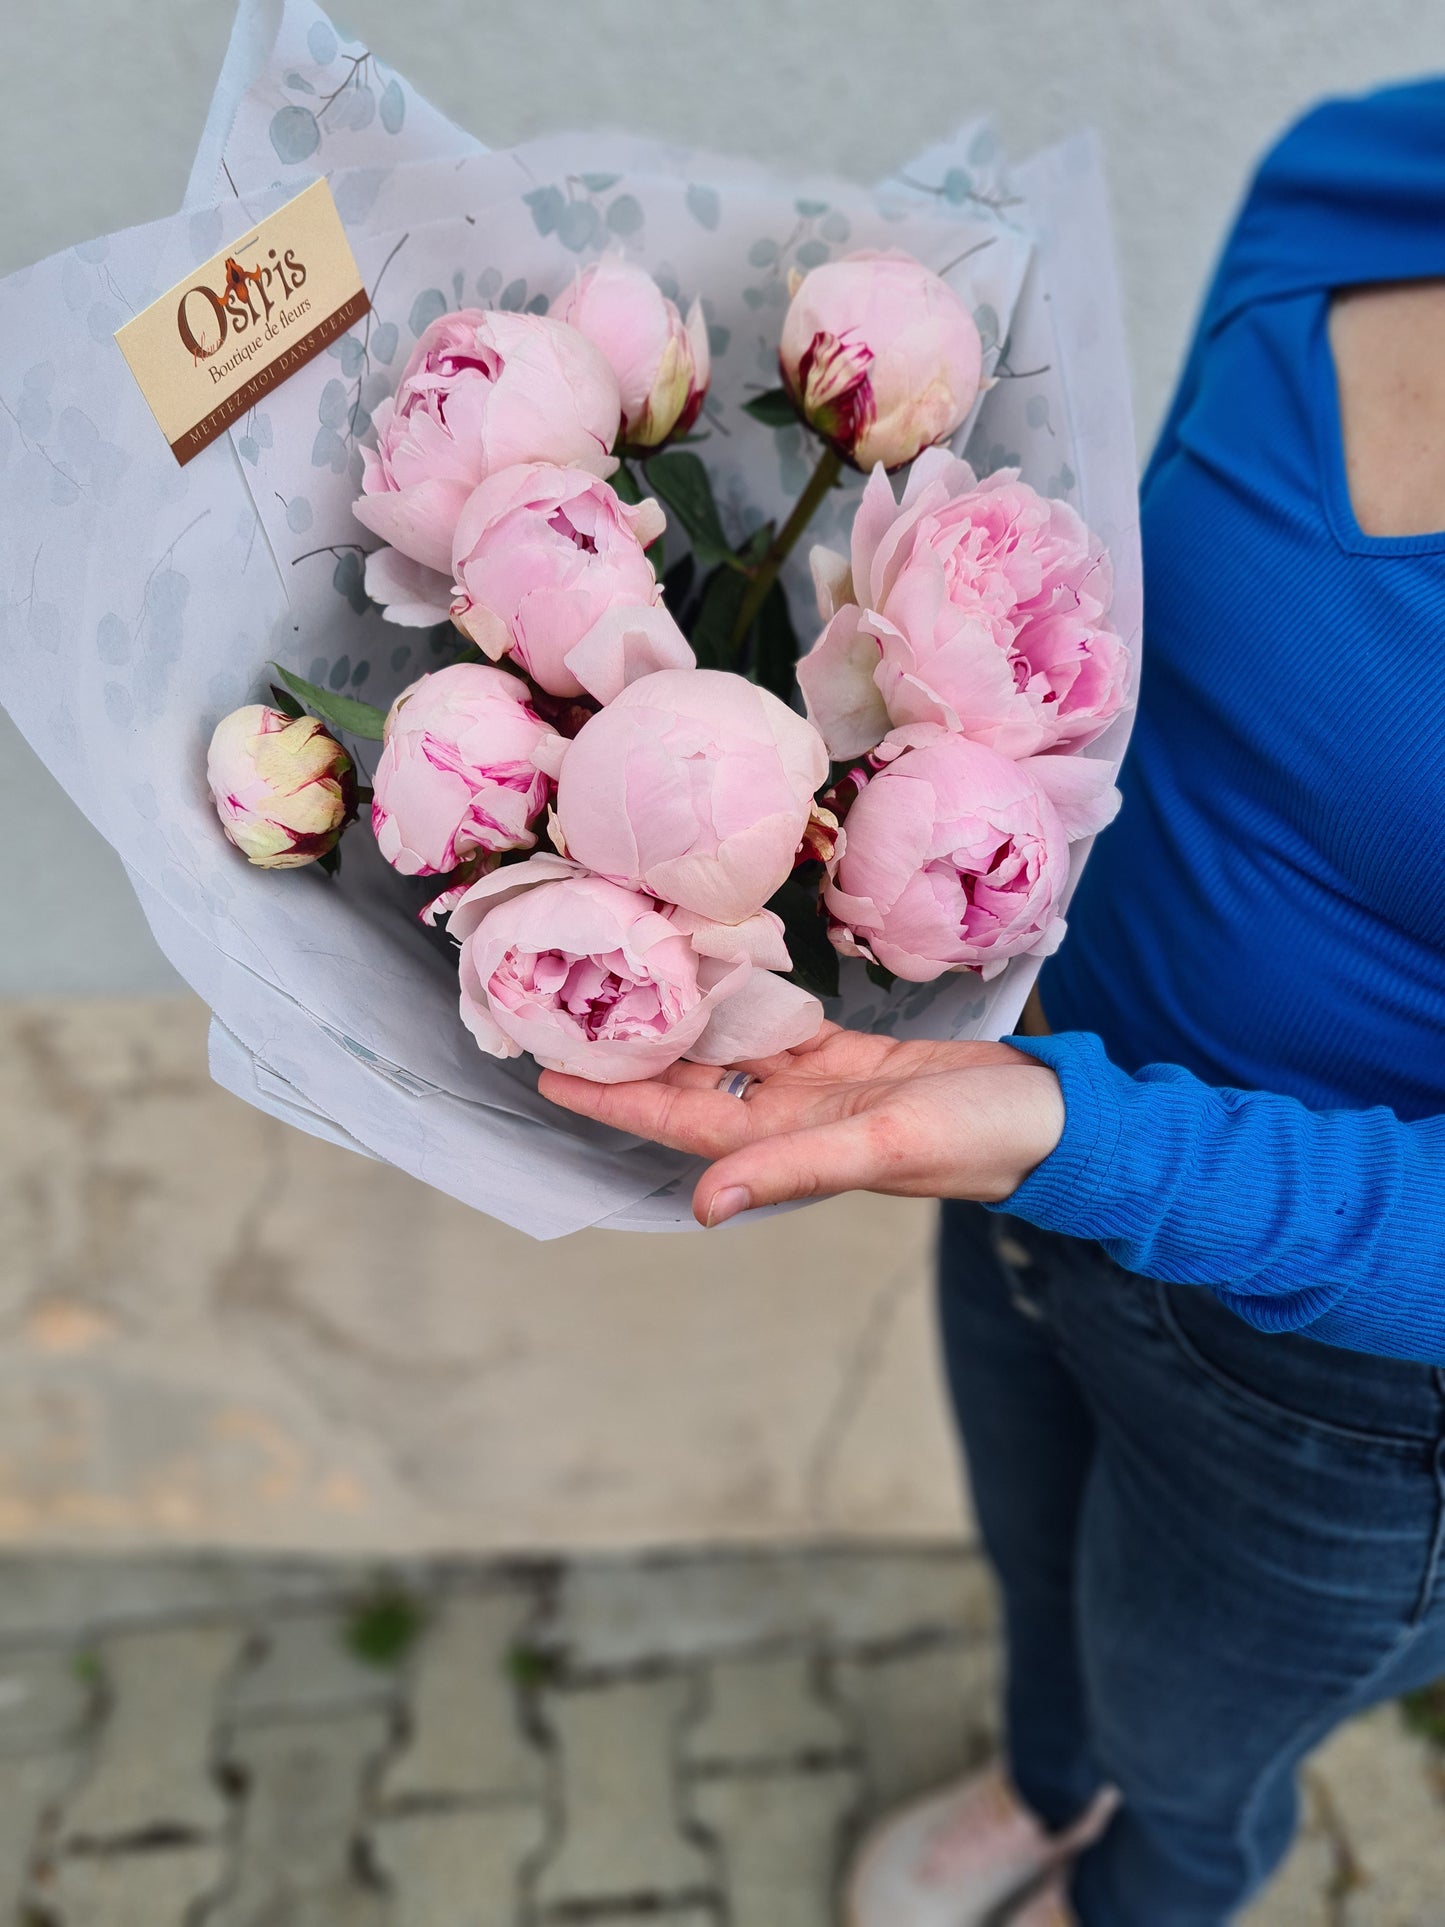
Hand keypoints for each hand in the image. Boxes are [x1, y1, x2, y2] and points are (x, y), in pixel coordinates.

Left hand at [538, 1022, 1064, 1226]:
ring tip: (622, 991)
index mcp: (785, 1143)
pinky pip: (782, 1032)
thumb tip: (704, 1206)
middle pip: (687, 1085)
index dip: (612, 1102)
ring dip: (678, 1030)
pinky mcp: (855, 1061)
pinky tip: (715, 977)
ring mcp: (820, 1090)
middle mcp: (789, 1118)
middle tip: (563, 1017)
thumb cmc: (976, 1140)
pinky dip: (746, 1008)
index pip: (676, 1119)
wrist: (1052, 1121)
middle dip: (627, 1061)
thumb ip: (792, 1169)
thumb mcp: (882, 1146)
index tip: (546, 1076)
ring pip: (729, 1055)